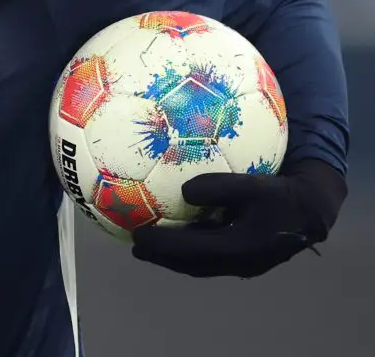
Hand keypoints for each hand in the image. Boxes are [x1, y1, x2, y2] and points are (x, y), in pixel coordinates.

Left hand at [131, 159, 347, 277]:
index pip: (191, 252)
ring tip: (150, 245)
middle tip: (135, 245)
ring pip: (201, 263)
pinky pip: (211, 255)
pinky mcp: (246, 256)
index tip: (137, 237)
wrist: (313, 209)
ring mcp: (244, 262)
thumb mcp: (254, 184)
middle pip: (192, 264)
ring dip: (175, 256)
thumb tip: (184, 191)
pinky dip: (190, 249)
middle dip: (162, 257)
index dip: (162, 247)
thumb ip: (220, 186)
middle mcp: (239, 261)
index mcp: (240, 248)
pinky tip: (178, 234)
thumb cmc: (283, 193)